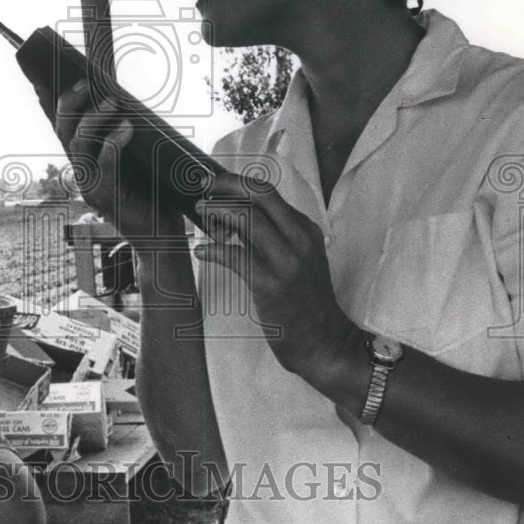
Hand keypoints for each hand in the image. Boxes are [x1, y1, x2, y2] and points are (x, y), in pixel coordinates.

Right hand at [39, 78, 182, 243]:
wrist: (159, 233)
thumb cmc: (150, 192)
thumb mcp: (135, 157)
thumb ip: (123, 136)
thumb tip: (123, 102)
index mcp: (85, 160)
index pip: (61, 127)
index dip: (48, 105)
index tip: (41, 79)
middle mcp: (81, 171)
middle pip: (63, 131)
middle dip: (70, 103)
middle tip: (86, 83)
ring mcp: (90, 185)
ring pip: (78, 144)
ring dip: (92, 119)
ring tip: (112, 102)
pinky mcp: (106, 197)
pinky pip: (103, 165)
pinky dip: (113, 143)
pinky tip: (126, 127)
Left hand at [194, 172, 353, 373]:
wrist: (323, 341)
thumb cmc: (304, 303)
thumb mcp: (297, 259)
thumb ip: (271, 237)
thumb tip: (232, 218)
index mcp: (305, 230)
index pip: (269, 193)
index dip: (238, 183)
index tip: (216, 183)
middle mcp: (299, 239)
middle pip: (260, 195)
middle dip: (227, 185)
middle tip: (204, 187)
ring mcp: (287, 261)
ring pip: (247, 219)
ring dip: (217, 212)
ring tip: (201, 213)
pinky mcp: (270, 284)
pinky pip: (234, 255)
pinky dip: (212, 249)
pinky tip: (202, 251)